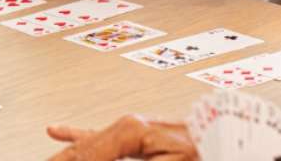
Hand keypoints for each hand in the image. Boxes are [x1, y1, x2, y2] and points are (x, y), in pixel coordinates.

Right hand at [47, 116, 196, 160]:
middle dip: (63, 157)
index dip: (67, 160)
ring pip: (87, 143)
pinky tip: (56, 130)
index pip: (87, 152)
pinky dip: (78, 134)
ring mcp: (132, 126)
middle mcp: (128, 123)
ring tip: (48, 158)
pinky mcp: (138, 133)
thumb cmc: (209, 153)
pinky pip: (101, 135)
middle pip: (82, 148)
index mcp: (131, 130)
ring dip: (67, 153)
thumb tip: (91, 159)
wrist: (232, 141)